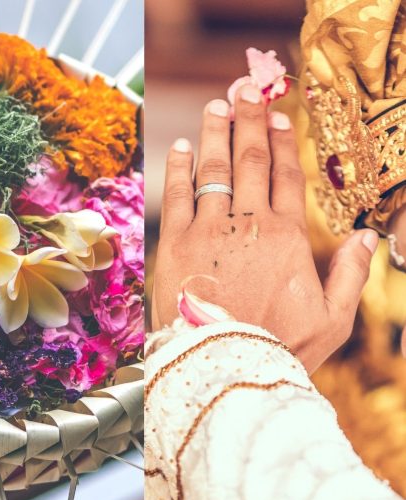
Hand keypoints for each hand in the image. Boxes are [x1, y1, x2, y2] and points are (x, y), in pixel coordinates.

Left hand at [153, 84, 378, 372]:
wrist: (221, 369)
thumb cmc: (278, 348)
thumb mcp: (331, 319)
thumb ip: (349, 275)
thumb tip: (368, 237)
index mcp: (286, 238)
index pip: (285, 178)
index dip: (282, 144)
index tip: (279, 119)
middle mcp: (247, 226)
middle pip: (250, 162)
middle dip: (249, 122)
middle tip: (247, 89)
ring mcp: (207, 232)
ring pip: (213, 171)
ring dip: (214, 134)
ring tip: (215, 106)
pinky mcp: (172, 245)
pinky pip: (176, 196)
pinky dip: (179, 169)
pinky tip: (180, 148)